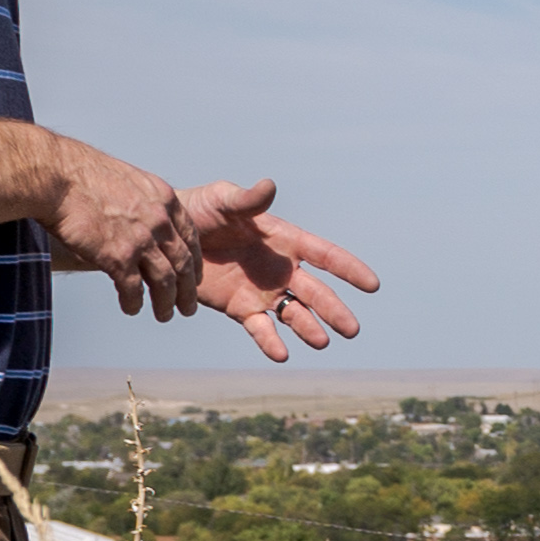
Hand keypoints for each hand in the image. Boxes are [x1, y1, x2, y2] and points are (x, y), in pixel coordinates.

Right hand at [42, 136, 201, 316]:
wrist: (57, 176)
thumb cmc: (82, 175)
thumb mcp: (128, 181)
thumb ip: (142, 203)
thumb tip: (140, 220)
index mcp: (164, 199)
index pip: (191, 236)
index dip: (195, 260)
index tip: (193, 276)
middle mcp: (159, 221)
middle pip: (183, 263)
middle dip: (187, 290)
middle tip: (187, 306)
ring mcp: (141, 240)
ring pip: (165, 281)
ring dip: (165, 302)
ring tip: (164, 315)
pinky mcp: (118, 257)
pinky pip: (133, 288)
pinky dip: (134, 302)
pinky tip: (131, 308)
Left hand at [179, 179, 382, 362]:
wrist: (167, 238)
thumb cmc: (199, 210)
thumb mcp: (222, 200)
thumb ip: (247, 200)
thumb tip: (269, 186)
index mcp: (285, 241)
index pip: (325, 256)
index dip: (349, 269)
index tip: (372, 285)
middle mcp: (282, 270)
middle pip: (316, 293)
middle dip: (335, 310)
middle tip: (352, 329)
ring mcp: (263, 292)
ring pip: (295, 314)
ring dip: (309, 328)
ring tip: (321, 341)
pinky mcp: (241, 309)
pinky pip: (261, 329)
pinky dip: (271, 342)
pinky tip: (282, 354)